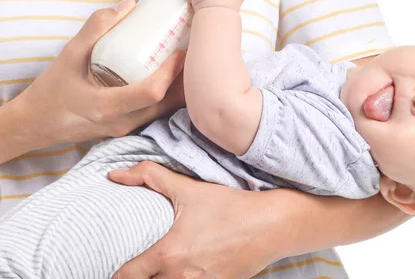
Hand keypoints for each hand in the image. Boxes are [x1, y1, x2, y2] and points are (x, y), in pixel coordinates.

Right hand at [14, 0, 185, 150]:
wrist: (36, 123)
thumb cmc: (51, 90)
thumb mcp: (69, 54)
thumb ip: (97, 28)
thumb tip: (129, 5)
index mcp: (106, 106)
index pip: (151, 92)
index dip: (171, 72)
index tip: (181, 51)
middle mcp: (122, 122)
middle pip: (166, 103)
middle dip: (184, 79)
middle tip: (192, 53)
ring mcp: (127, 130)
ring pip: (164, 111)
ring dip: (179, 88)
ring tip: (187, 62)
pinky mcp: (128, 129)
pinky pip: (155, 113)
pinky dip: (168, 95)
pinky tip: (172, 77)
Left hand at [109, 162, 278, 278]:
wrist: (271, 225)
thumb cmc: (230, 207)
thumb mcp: (189, 188)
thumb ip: (150, 177)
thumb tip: (115, 175)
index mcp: (168, 254)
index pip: (126, 276)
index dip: (118, 272)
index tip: (119, 265)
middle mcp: (180, 277)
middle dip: (142, 277)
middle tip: (141, 265)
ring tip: (163, 269)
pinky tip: (188, 271)